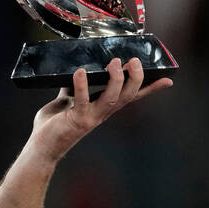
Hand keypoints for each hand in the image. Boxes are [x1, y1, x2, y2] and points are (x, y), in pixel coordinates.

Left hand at [32, 57, 172, 161]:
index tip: (168, 79)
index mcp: (103, 107)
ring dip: (116, 80)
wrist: (40, 147)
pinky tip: (79, 72)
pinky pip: (82, 101)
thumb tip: (78, 70)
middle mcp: (101, 113)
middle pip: (127, 95)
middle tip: (134, 60)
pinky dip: (82, 85)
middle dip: (135, 78)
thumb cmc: (53, 125)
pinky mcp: (76, 119)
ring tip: (114, 63)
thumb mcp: (67, 100)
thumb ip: (74, 87)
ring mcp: (91, 117)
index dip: (150, 89)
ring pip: (112, 98)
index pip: (131, 96)